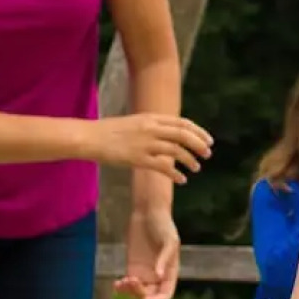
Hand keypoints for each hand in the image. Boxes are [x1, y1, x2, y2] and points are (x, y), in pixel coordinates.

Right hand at [90, 114, 211, 182]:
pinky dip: (176, 174)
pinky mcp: (138, 158)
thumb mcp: (134, 122)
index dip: (198, 131)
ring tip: (197, 168)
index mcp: (151, 117)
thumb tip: (169, 135)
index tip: (208, 139)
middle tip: (208, 154)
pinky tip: (182, 180)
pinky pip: (163, 167)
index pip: (182, 122)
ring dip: (190, 160)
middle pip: (183, 135)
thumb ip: (152, 127)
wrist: (90, 137)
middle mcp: (151, 128)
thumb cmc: (110, 131)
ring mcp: (145, 143)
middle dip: (199, 144)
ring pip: (176, 151)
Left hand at [114, 206, 180, 298]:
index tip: (145, 298)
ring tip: (121, 282)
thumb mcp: (169, 240)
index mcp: (170, 272)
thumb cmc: (163, 224)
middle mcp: (158, 275)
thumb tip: (159, 276)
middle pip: (148, 295)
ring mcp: (144, 272)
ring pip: (136, 292)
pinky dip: (121, 287)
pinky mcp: (132, 266)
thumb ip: (165, 258)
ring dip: (128, 292)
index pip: (165, 295)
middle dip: (138, 293)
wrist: (148, 212)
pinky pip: (127, 284)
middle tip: (130, 280)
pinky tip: (117, 283)